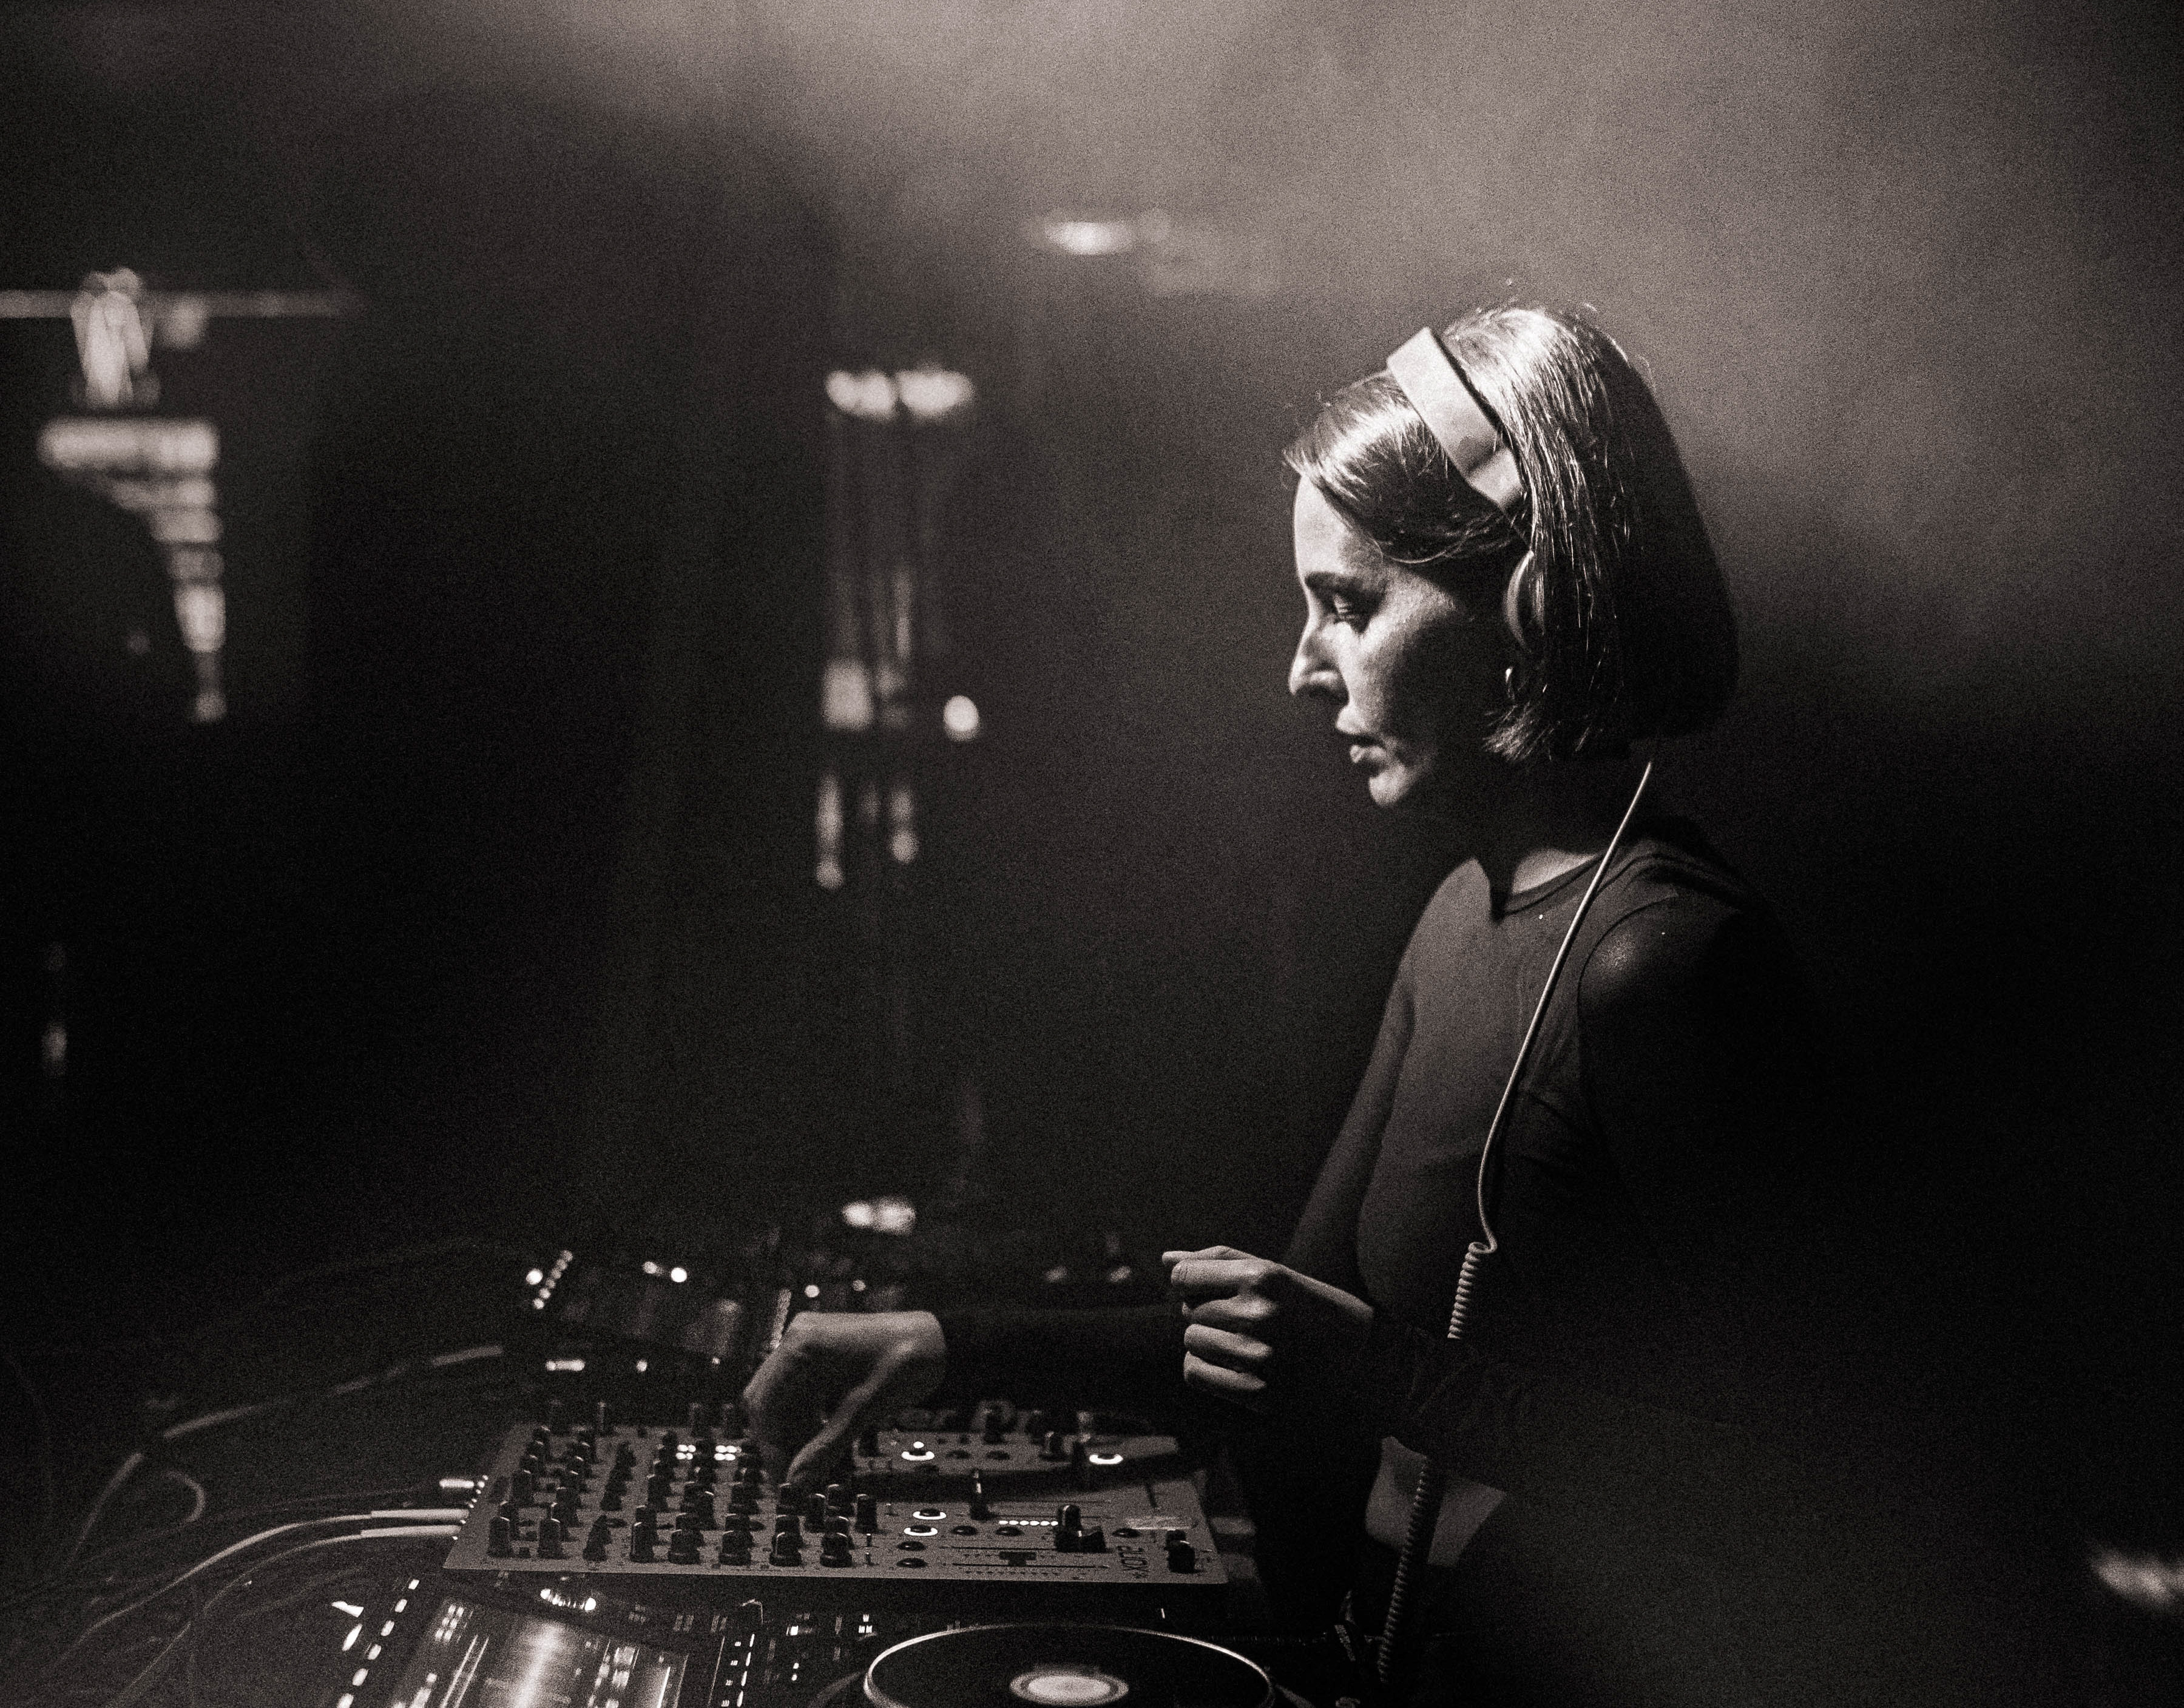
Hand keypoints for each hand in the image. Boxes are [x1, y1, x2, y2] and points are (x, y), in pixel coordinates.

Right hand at [739, 1310, 945, 1487]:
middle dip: (780, 1441)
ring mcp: (811, 1345)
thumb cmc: (907, 1362)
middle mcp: (799, 1339)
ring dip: (795, 1434)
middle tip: (794, 1478)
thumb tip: (795, 1483)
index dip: (770, 1445)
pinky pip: (803, 1393)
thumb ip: (827, 1446)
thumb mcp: (865, 1408)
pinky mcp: (824, 1356)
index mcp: (803, 1344)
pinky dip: (810, 1421)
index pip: (765, 1402)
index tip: (782, 1480)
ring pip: (785, 1399)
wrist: (941, 1340)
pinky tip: (824, 1446)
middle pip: (769, 1400)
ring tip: (812, 1468)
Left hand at [1164, 1246, 1373, 1415]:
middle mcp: (1257, 1315)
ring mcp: (1257, 1357)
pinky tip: (1235, 1365)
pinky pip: (1197, 1373)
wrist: (1368, 1363)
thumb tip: (1166, 1260)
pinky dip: (1207, 1369)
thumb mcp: (1278, 1274)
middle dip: (1207, 1313)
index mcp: (1263, 1277)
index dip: (1190, 1284)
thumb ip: (1220, 1262)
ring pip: (1191, 1342)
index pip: (1184, 1278)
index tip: (1209, 1291)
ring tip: (1243, 1343)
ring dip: (1208, 1342)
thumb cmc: (1318, 1310)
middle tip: (1243, 1320)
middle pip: (1188, 1311)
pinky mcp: (1258, 1394)